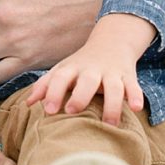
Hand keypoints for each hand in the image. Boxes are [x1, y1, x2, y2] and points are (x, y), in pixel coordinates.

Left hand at [25, 14, 153, 124]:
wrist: (112, 41)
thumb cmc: (81, 64)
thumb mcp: (63, 70)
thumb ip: (46, 86)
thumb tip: (28, 104)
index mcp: (72, 68)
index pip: (60, 77)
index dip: (53, 92)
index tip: (48, 110)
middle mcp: (92, 69)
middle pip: (87, 80)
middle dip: (80, 95)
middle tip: (72, 111)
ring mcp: (111, 73)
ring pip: (114, 87)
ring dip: (112, 104)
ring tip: (109, 124)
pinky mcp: (128, 76)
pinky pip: (134, 86)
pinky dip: (136, 96)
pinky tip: (136, 108)